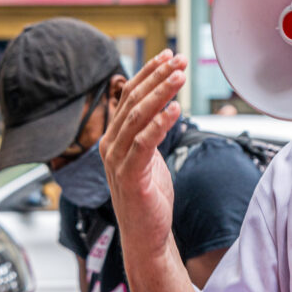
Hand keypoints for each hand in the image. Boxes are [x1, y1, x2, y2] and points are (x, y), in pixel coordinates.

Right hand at [99, 50, 186, 254]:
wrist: (146, 235)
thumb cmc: (149, 195)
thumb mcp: (147, 156)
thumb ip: (147, 131)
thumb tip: (161, 105)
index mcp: (114, 137)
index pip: (130, 96)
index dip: (149, 73)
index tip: (169, 56)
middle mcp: (111, 145)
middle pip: (134, 101)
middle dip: (158, 77)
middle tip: (180, 60)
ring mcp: (118, 161)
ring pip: (138, 118)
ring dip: (160, 94)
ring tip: (180, 77)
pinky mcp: (130, 176)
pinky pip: (144, 144)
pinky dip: (159, 124)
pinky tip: (175, 109)